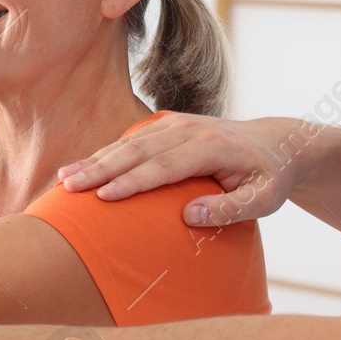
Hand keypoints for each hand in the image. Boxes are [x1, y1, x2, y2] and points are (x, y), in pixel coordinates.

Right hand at [56, 112, 308, 223]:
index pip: (165, 165)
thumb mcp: (265, 199)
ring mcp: (175, 123)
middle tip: (69, 187)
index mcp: (212, 146)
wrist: (277, 142)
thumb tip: (189, 217)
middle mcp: (189, 128)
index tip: (104, 198)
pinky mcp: (166, 125)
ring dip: (94, 159)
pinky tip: (80, 168)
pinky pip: (130, 139)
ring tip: (63, 178)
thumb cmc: (270, 177)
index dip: (132, 181)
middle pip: (137, 150)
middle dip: (100, 168)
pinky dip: (104, 153)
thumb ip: (230, 209)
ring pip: (127, 142)